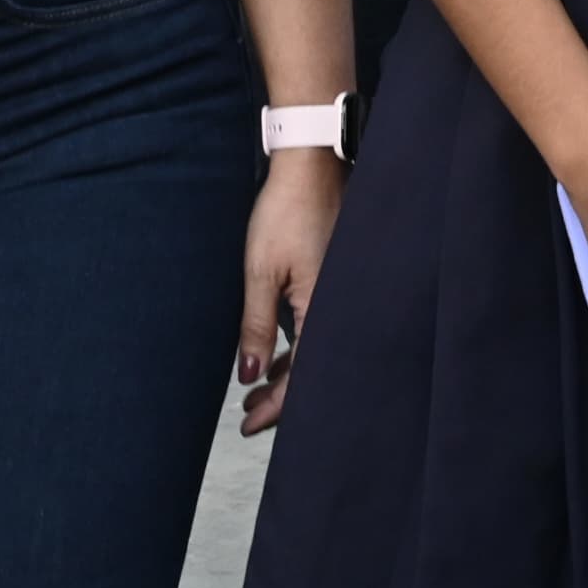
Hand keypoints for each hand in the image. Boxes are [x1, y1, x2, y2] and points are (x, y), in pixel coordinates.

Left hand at [234, 148, 343, 434]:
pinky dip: (296, 343)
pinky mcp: (332, 276)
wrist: (310, 163)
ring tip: (255, 388)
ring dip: (286, 369)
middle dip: (280, 394)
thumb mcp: (260, 271)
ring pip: (315, 345)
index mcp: (323, 305)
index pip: (303, 373)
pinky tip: (275, 351)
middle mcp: (338, 302)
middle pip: (313, 366)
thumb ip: (256, 326)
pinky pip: (317, 323)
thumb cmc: (287, 210)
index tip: (250, 424)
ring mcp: (337, 288)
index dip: (278, 405)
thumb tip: (249, 375)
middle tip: (249, 415)